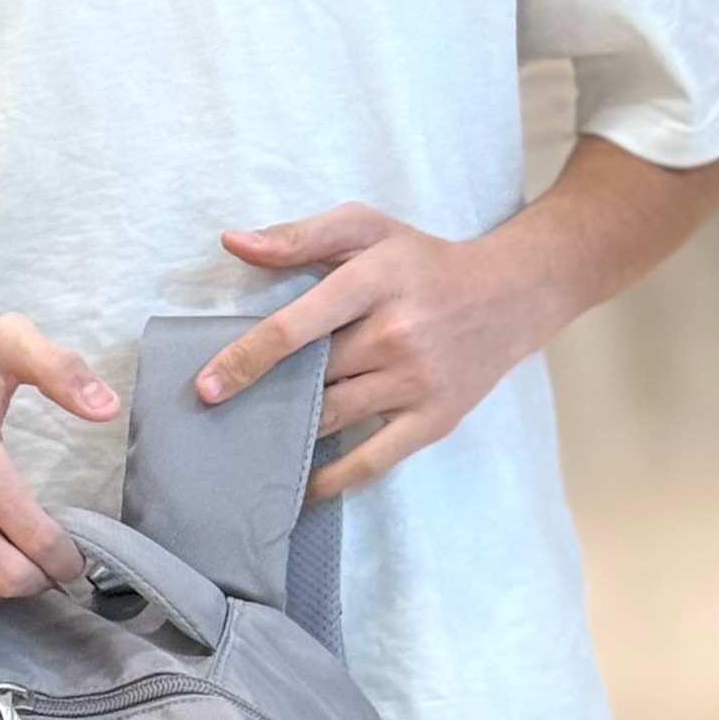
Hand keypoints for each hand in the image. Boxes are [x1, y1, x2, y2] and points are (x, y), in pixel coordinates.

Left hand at [198, 204, 559, 496]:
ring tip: (252, 446)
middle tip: (224, 418)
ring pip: (332, 420)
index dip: (248, 358)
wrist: (511, 295)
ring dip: (289, 436)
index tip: (207, 387)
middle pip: (310, 379)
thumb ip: (299, 237)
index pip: (298, 326)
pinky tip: (300, 489)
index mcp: (374, 281)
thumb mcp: (367, 230)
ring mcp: (415, 383)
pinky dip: (331, 480)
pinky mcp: (432, 421)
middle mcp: (395, 334)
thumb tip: (233, 243)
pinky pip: (370, 462)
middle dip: (265, 399)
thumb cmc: (424, 263)